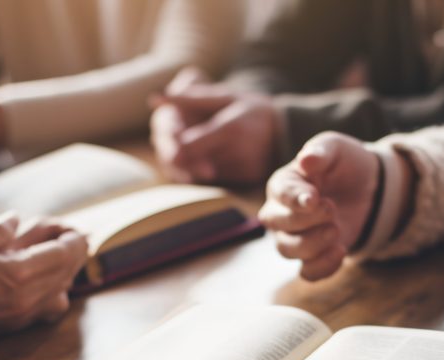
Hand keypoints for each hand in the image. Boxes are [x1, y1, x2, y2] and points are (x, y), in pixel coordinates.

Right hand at [0, 213, 88, 334]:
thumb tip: (15, 218)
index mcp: (19, 273)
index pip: (64, 254)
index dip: (74, 240)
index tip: (77, 229)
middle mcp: (27, 297)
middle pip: (67, 272)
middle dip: (74, 253)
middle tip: (73, 237)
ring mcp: (23, 314)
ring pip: (62, 292)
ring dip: (66, 273)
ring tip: (60, 256)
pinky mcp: (15, 325)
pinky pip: (49, 309)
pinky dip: (55, 293)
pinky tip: (44, 282)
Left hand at [151, 89, 278, 185]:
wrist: (288, 129)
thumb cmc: (250, 108)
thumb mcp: (224, 96)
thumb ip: (189, 99)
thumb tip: (155, 99)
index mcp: (230, 128)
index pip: (188, 145)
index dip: (174, 145)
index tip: (172, 140)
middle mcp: (238, 151)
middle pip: (193, 162)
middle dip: (180, 156)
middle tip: (177, 148)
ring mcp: (244, 168)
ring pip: (203, 172)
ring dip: (194, 164)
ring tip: (202, 149)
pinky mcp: (247, 179)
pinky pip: (219, 178)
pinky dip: (211, 170)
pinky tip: (216, 159)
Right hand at [260, 132, 378, 280]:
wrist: (368, 188)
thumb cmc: (343, 164)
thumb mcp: (335, 149)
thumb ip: (320, 152)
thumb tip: (305, 159)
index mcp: (283, 184)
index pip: (278, 194)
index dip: (294, 199)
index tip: (315, 198)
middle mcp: (281, 213)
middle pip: (276, 224)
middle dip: (304, 220)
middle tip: (332, 209)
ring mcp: (294, 237)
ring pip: (287, 250)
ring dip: (312, 245)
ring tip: (337, 229)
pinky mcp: (313, 256)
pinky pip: (307, 272)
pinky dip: (322, 267)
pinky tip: (341, 250)